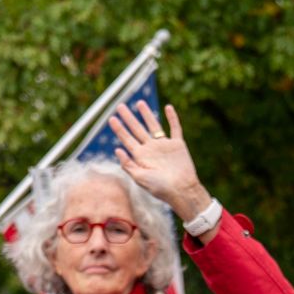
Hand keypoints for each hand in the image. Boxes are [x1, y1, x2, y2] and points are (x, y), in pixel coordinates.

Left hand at [108, 102, 211, 222]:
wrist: (182, 191)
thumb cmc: (160, 188)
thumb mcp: (140, 178)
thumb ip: (128, 164)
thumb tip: (116, 149)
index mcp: (141, 157)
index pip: (127, 139)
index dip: (119, 129)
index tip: (111, 118)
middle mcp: (151, 149)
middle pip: (137, 129)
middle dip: (128, 118)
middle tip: (120, 106)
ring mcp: (164, 146)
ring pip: (153, 126)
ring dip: (146, 114)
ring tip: (139, 103)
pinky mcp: (178, 145)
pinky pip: (175, 128)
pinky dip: (172, 118)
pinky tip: (168, 107)